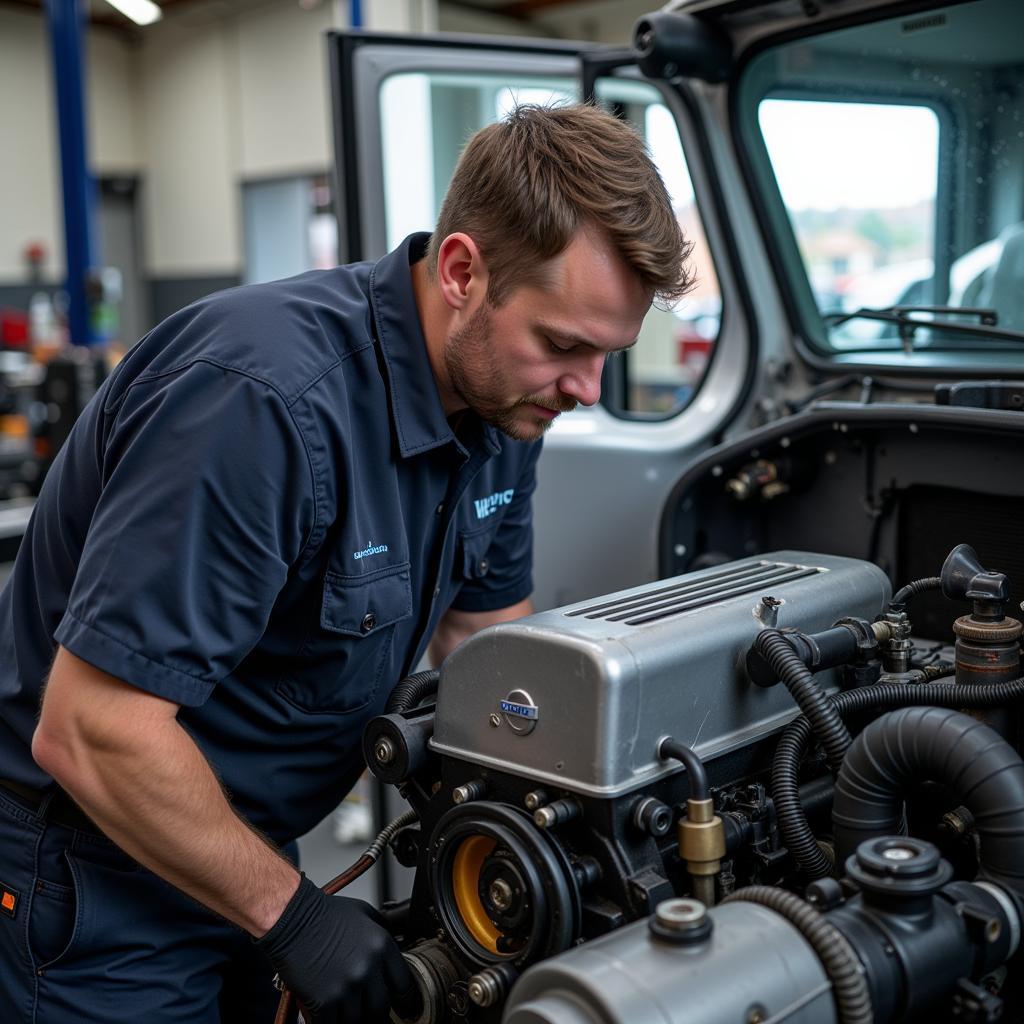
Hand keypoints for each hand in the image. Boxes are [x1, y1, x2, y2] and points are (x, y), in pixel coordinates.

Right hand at [257, 874, 418, 1022]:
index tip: (404, 1008)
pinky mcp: (324, 1001)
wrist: (293, 917)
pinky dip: (330, 1023)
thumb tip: (391, 951)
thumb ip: (381, 933)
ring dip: (353, 1020)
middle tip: (373, 1015)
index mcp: (381, 946)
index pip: (404, 985)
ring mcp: (346, 987)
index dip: (405, 1001)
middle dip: (377, 1015)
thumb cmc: (325, 914)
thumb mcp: (364, 914)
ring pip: (357, 1021)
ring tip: (348, 1014)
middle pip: (381, 1009)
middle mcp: (368, 968)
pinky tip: (328, 1017)